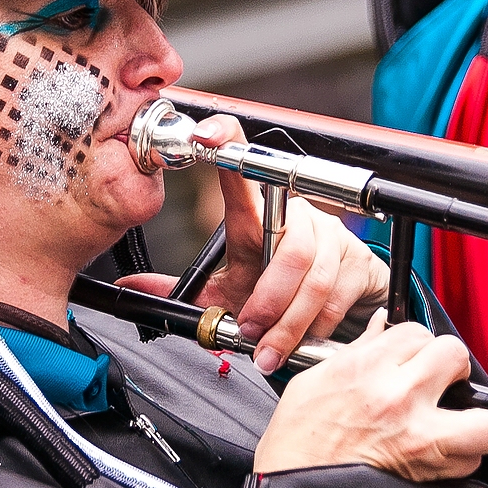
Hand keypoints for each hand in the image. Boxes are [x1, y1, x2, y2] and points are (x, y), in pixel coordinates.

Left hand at [118, 115, 389, 373]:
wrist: (338, 304)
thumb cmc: (277, 291)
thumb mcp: (227, 291)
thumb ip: (180, 291)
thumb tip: (128, 290)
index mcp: (257, 216)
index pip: (244, 164)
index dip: (227, 141)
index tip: (205, 137)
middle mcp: (297, 216)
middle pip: (289, 244)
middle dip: (268, 296)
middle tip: (249, 329)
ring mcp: (331, 236)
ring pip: (314, 276)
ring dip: (289, 321)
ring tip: (268, 350)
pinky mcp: (359, 261)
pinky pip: (338, 294)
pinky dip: (316, 326)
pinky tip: (302, 343)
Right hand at [253, 311, 487, 480]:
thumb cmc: (297, 441)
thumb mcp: (315, 380)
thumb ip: (358, 351)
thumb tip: (382, 327)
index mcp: (366, 368)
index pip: (418, 331)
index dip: (416, 343)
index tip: (410, 356)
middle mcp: (398, 397)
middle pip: (456, 356)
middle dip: (449, 366)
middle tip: (436, 381)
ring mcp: (419, 436)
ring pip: (486, 419)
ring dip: (474, 418)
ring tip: (452, 420)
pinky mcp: (428, 471)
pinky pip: (471, 460)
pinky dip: (461, 457)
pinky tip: (437, 453)